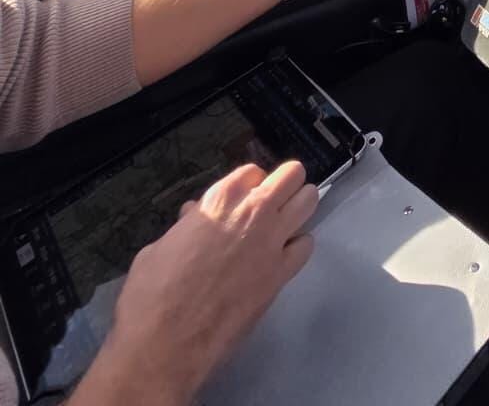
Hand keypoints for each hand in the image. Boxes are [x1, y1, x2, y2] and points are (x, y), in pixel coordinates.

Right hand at [76, 160, 316, 405]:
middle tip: (276, 202)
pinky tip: (283, 258)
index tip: (245, 197)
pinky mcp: (281, 274)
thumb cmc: (152, 294)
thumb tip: (194, 218)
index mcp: (220, 199)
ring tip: (286, 223)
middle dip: (286, 184)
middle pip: (292, 175)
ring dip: (300, 207)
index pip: (253, 171)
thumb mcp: (160, 246)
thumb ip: (187, 226)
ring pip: (308, 201)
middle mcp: (253, 212)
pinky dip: (298, 247)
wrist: (165, 343)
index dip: (250, 184)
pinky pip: (306, 246)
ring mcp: (272, 242)